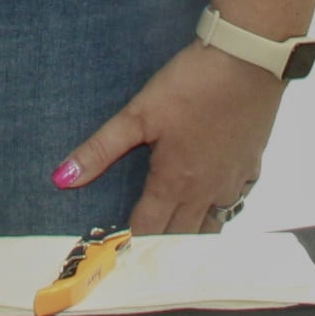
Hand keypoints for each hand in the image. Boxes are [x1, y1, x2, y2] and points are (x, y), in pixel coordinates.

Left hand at [56, 42, 286, 234]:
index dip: (130, 245)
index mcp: (173, 182)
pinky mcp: (253, 166)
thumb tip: (61, 179)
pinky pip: (237, 202)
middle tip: (143, 254)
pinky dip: (221, 209)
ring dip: (192, 236)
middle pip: (180, 238)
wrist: (247, 61)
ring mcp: (233, 182)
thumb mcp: (138, 113)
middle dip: (160, 248)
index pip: (148, 231)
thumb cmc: (191, 84)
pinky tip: (214, 201)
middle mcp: (205, 192)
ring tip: (175, 239)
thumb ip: (100, 149)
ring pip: (213, 227)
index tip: (117, 254)